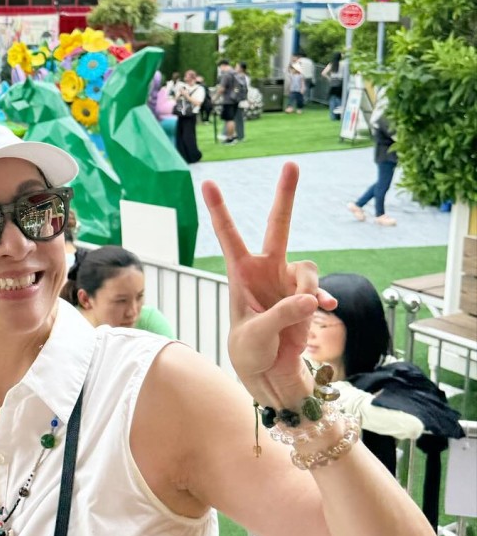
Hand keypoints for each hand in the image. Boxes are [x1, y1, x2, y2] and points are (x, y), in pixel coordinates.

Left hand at [201, 162, 336, 405]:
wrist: (269, 371)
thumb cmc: (249, 351)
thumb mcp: (257, 335)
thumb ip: (282, 315)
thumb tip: (311, 300)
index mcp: (241, 273)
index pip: (229, 235)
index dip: (220, 210)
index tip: (209, 183)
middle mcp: (265, 270)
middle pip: (279, 226)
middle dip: (285, 195)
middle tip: (292, 164)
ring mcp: (287, 281)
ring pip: (308, 268)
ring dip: (307, 290)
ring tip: (299, 317)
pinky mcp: (306, 296)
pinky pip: (320, 288)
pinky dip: (323, 298)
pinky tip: (326, 310)